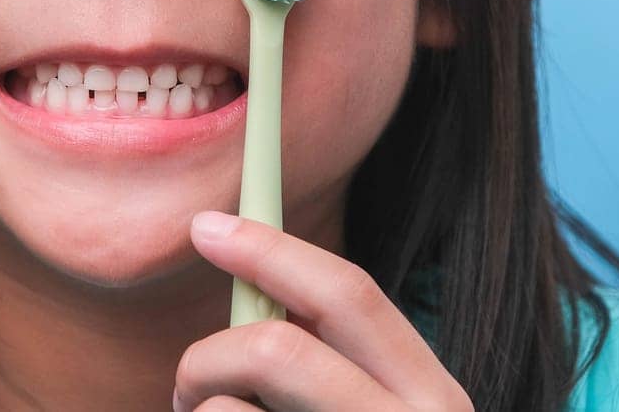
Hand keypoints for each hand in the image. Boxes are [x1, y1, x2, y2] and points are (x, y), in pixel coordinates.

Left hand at [174, 210, 473, 411]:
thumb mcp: (373, 408)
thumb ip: (333, 361)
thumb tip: (254, 288)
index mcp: (433, 395)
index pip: (351, 293)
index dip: (271, 249)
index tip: (206, 226)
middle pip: (280, 349)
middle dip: (212, 353)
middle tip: (185, 381)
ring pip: (232, 410)